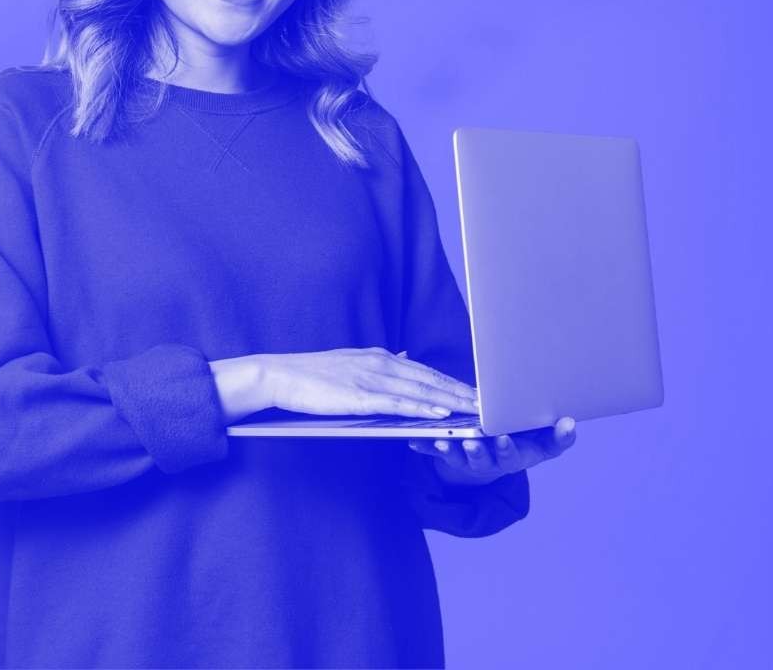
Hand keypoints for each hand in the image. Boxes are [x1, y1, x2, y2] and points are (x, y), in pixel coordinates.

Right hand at [257, 347, 478, 419]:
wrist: (279, 375)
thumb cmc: (311, 375)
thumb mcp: (352, 362)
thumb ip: (381, 362)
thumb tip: (404, 356)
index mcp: (380, 357)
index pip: (427, 371)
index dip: (456, 383)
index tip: (480, 393)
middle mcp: (381, 364)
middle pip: (433, 380)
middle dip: (465, 393)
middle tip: (494, 404)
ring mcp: (371, 379)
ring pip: (422, 392)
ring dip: (453, 403)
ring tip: (478, 412)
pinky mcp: (360, 397)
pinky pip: (399, 404)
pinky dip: (423, 409)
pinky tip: (442, 416)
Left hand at [407, 417, 576, 485]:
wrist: (499, 452)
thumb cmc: (525, 440)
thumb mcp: (544, 442)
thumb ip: (558, 436)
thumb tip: (571, 423)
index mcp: (513, 455)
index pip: (510, 454)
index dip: (506, 448)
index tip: (503, 439)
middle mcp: (490, 460)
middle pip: (482, 459)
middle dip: (477, 451)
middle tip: (471, 443)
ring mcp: (468, 459)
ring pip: (457, 457)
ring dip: (450, 449)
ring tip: (442, 441)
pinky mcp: (449, 453)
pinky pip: (434, 451)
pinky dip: (425, 446)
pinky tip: (414, 440)